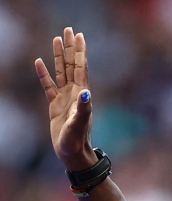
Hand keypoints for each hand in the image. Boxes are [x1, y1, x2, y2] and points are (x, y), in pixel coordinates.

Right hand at [34, 27, 96, 171]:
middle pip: (72, 65)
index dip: (80, 51)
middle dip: (70, 47)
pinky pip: (48, 85)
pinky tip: (39, 62)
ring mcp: (65, 98)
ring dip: (59, 56)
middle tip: (68, 30)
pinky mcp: (55, 105)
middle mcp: (75, 93)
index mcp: (82, 95)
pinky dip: (44, 73)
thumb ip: (83, 108)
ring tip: (56, 39)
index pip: (81, 67)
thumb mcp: (79, 124)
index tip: (78, 36)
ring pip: (61, 71)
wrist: (72, 153)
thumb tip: (85, 93)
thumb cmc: (77, 140)